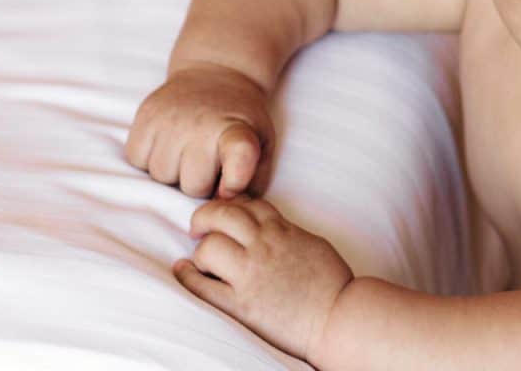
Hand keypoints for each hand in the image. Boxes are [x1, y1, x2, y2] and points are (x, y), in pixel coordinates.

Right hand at [125, 62, 274, 197]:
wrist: (217, 72)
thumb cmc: (240, 119)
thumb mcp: (263, 143)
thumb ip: (255, 178)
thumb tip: (227, 202)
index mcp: (237, 130)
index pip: (239, 156)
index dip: (235, 180)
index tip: (232, 185)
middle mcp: (202, 124)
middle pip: (192, 186)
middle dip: (200, 184)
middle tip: (208, 164)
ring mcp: (170, 119)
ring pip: (161, 176)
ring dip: (173, 173)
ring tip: (187, 153)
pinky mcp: (145, 115)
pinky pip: (137, 159)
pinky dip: (148, 159)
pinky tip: (167, 145)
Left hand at [174, 196, 353, 361]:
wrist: (338, 316)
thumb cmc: (332, 283)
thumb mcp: (312, 243)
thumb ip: (287, 232)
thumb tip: (271, 228)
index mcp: (282, 230)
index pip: (247, 203)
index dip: (231, 204)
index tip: (225, 212)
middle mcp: (263, 246)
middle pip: (222, 216)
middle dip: (205, 216)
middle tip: (199, 226)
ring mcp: (250, 274)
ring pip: (209, 247)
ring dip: (202, 250)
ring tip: (203, 259)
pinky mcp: (241, 304)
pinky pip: (203, 286)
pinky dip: (188, 276)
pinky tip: (183, 271)